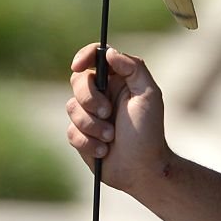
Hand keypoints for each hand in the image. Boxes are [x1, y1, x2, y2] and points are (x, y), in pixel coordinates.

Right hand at [66, 43, 171, 192]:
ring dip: (93, 125)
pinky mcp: (81, 135)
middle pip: (78, 81)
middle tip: (108, 113)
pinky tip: (104, 150)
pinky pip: (71, 131)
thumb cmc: (149, 131)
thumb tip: (109, 52)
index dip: (84, 56)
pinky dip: (89, 142)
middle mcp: (102, 94)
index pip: (95, 57)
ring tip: (111, 137)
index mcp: (118, 80)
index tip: (78, 65)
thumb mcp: (149, 95)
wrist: (142, 168)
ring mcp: (89, 115)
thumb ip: (133, 68)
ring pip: (72, 107)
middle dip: (90, 99)